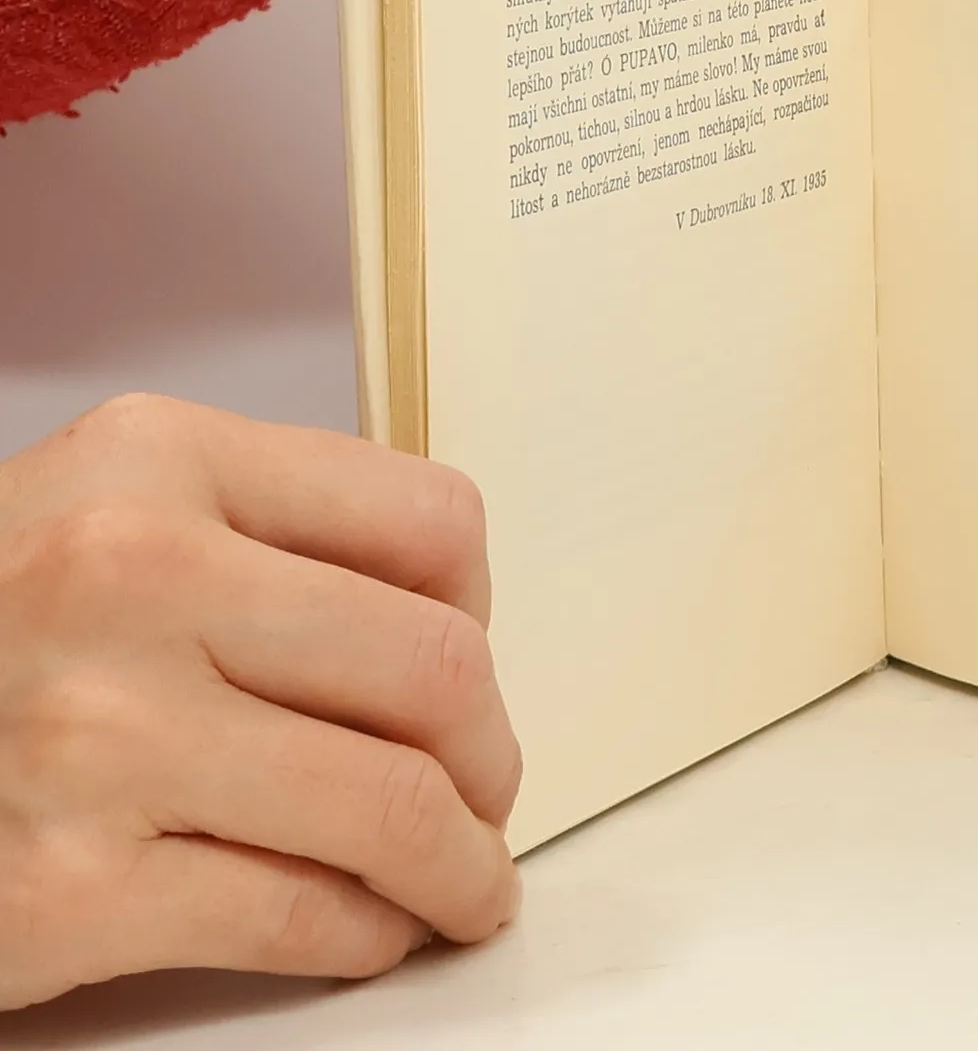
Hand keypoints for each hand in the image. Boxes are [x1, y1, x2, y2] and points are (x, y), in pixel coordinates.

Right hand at [0, 395, 521, 1010]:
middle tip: (490, 791)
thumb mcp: (98, 515)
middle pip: (435, 667)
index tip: (473, 659)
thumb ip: (259, 537)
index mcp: (159, 464)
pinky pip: (298, 915)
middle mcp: (134, 577)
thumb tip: (443, 623)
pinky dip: (368, 932)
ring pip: (392, 804)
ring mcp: (100, 735)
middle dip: (493, 752)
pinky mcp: (65, 888)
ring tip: (465, 881)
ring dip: (461, 862)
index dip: (482, 607)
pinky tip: (371, 927)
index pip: (429, 520)